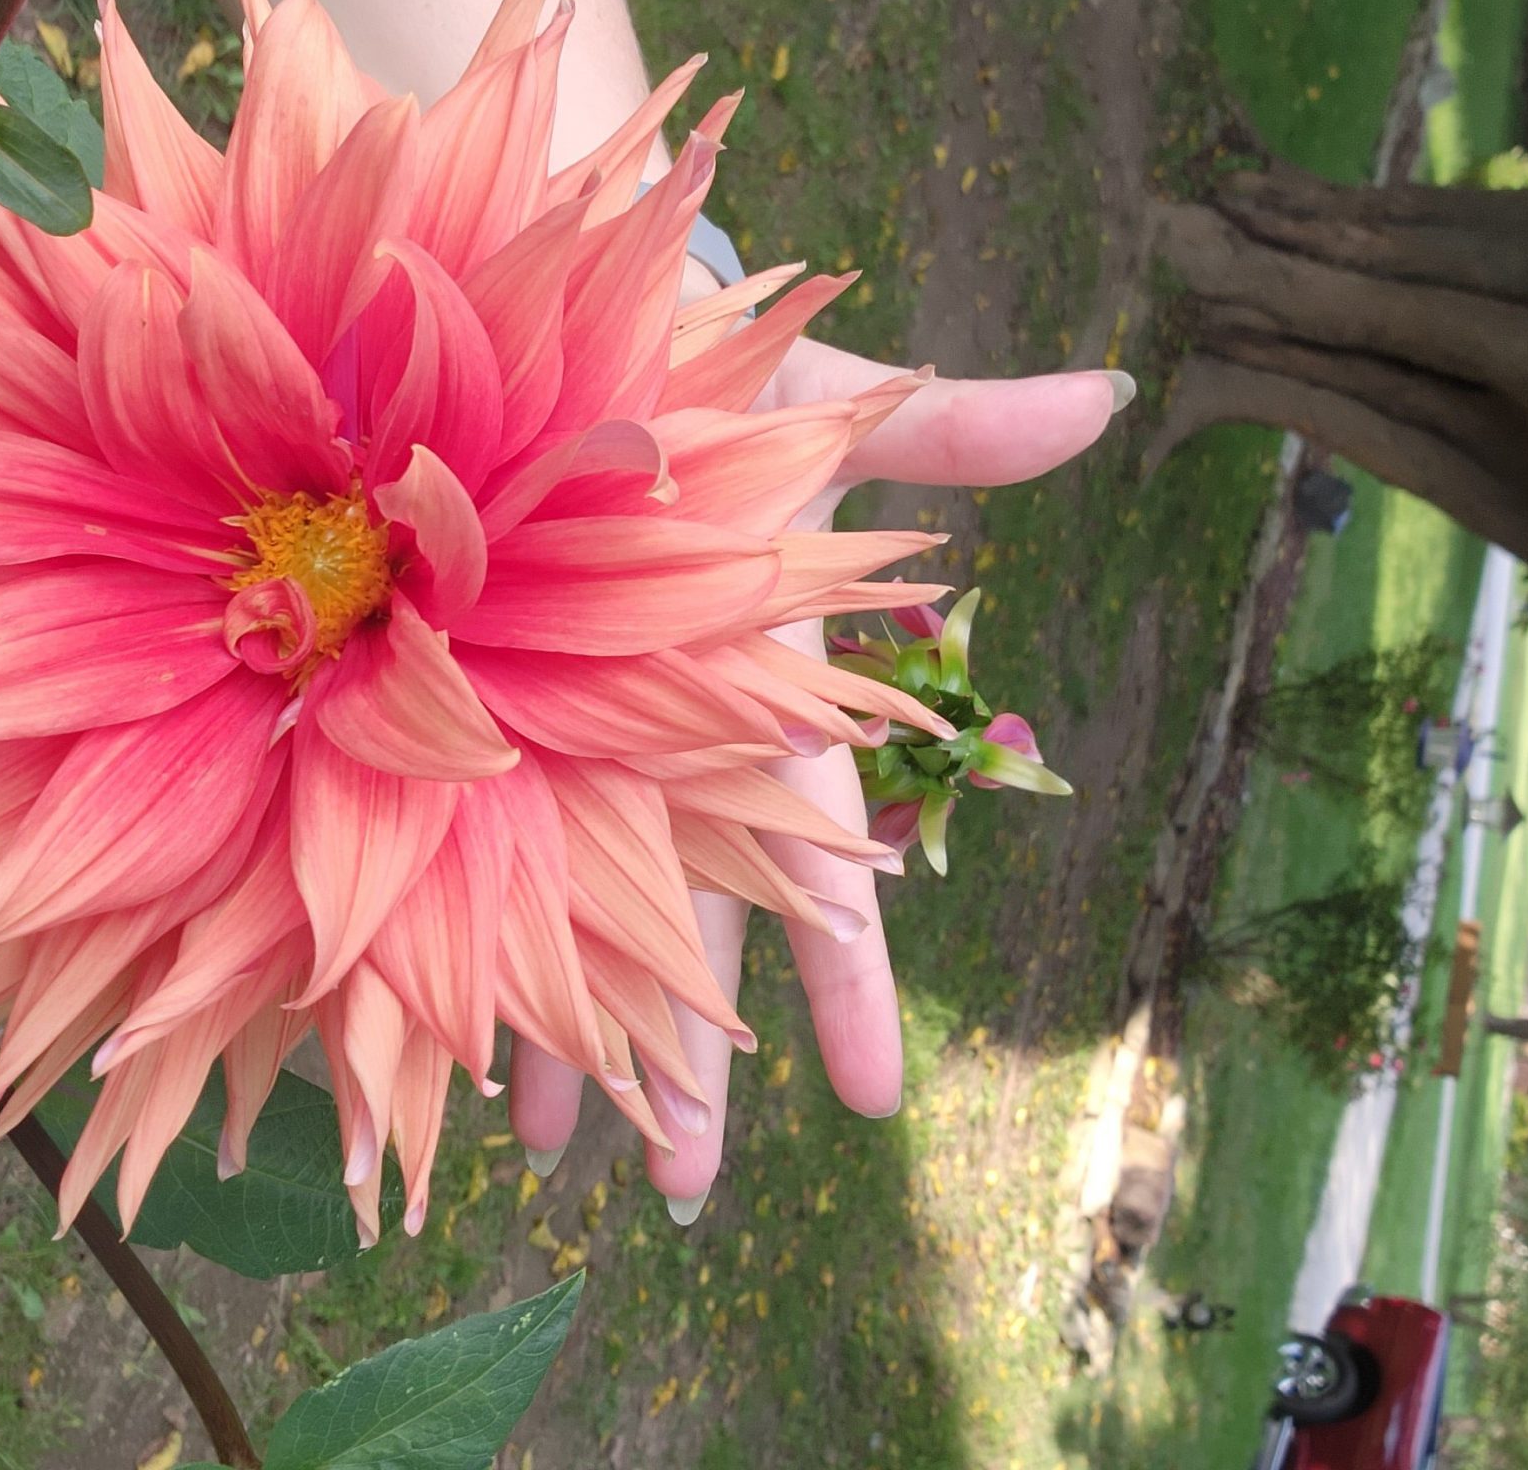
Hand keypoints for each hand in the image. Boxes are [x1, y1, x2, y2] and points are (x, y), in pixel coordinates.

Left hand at [504, 332, 1132, 1209]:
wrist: (572, 339)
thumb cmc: (714, 384)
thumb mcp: (835, 407)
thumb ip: (958, 430)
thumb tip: (1108, 394)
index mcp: (762, 697)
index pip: (815, 863)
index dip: (845, 978)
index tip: (870, 1099)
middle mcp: (674, 742)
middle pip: (687, 928)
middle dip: (691, 1057)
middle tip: (683, 1188)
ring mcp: (577, 735)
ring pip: (575, 910)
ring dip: (562, 1021)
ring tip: (538, 1151)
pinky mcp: (484, 702)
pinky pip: (469, 831)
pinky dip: (450, 907)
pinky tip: (418, 1009)